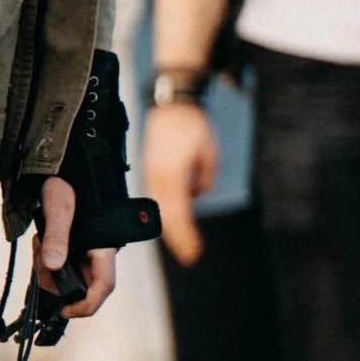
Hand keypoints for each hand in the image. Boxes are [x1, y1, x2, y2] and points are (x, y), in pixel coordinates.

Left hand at [33, 172, 114, 320]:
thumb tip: (53, 266)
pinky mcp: (75, 243)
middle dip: (56, 281)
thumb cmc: (68, 178)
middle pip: (81, 284)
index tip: (64, 311)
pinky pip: (62, 262)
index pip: (104, 286)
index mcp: (104, 244)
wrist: (65, 162)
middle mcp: (99, 250)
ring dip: (49, 267)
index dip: (86, 305)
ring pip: (68, 274)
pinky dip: (48, 258)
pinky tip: (42, 241)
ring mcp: (87, 248)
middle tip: (40, 262)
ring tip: (40, 244)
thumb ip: (57, 235)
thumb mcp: (58, 206)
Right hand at [142, 96, 220, 268]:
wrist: (173, 105)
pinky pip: (156, 196)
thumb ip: (205, 178)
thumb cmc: (193, 125)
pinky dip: (165, 210)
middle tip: (190, 255)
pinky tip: (174, 218)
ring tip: (182, 243)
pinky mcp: (149, 167)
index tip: (194, 251)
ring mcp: (151, 172)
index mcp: (173, 174)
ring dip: (171, 227)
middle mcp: (158, 177)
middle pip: (167, 217)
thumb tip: (197, 194)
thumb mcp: (209, 153)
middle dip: (179, 238)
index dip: (186, 235)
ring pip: (159, 208)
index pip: (180, 214)